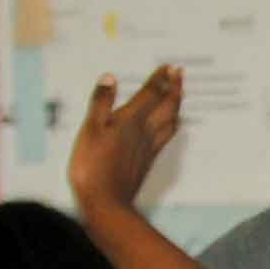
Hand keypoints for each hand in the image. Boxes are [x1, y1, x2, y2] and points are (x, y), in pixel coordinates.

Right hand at [67, 64, 184, 213]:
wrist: (106, 201)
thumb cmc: (92, 166)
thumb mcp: (89, 129)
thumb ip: (101, 103)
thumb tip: (110, 78)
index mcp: (131, 120)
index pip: (151, 94)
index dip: (161, 79)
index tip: (171, 66)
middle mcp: (145, 131)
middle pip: (167, 105)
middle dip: (175, 88)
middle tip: (180, 74)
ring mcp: (149, 147)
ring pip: (171, 121)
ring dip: (176, 105)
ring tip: (178, 95)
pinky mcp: (147, 160)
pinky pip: (166, 137)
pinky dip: (171, 124)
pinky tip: (170, 125)